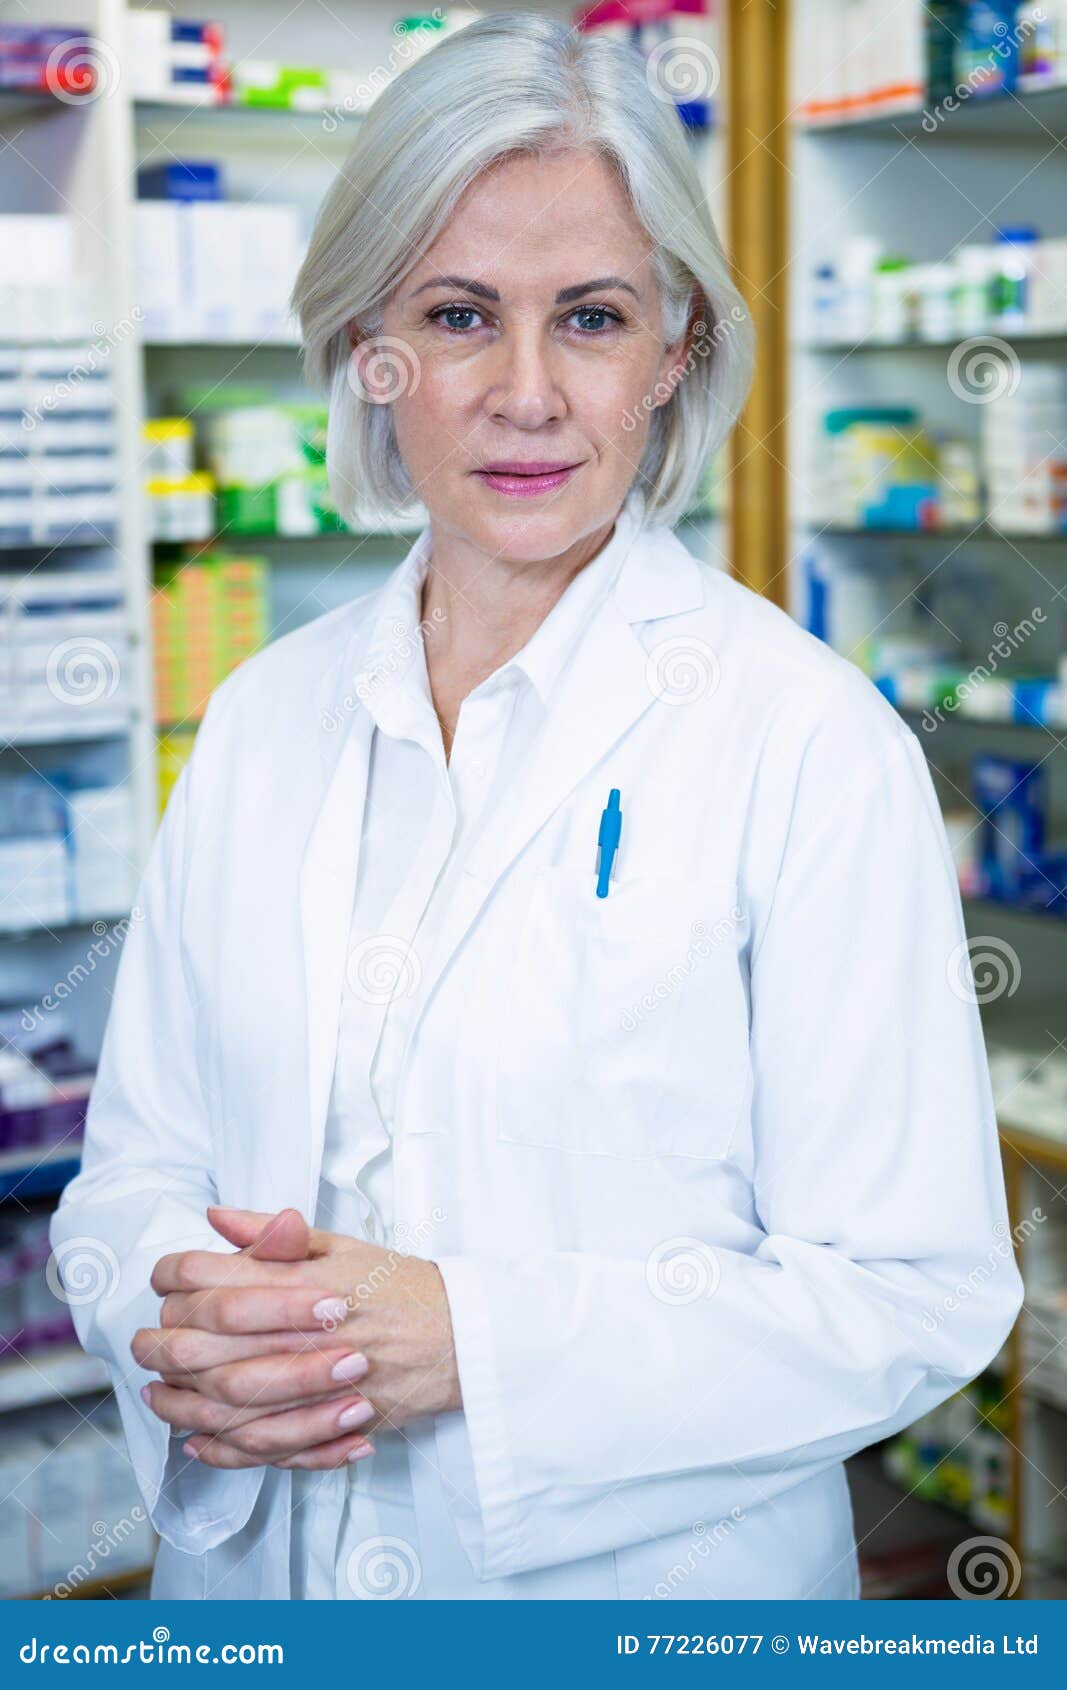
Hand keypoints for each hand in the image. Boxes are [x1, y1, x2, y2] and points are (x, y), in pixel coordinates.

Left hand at [133, 1206, 460, 1470]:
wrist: (465, 1337)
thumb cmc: (402, 1288)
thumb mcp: (342, 1246)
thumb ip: (275, 1234)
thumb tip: (216, 1217)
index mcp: (305, 1278)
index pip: (215, 1275)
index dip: (176, 1277)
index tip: (164, 1282)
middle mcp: (306, 1329)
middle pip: (207, 1341)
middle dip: (163, 1344)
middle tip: (144, 1344)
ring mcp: (319, 1381)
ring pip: (226, 1399)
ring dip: (182, 1400)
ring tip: (159, 1395)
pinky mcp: (332, 1423)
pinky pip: (264, 1446)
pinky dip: (223, 1448)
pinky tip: (200, 1441)